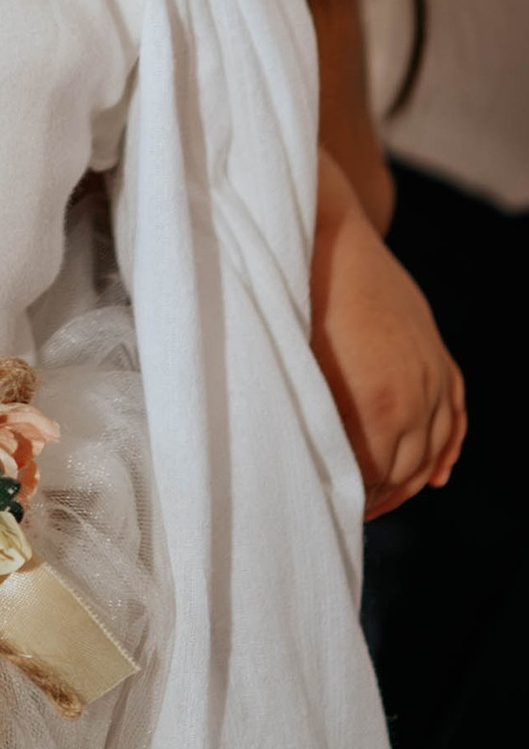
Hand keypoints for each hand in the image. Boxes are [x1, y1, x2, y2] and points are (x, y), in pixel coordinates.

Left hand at [309, 149, 464, 518]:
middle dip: (380, 496)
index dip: (354, 502)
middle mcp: (416, 393)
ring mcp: (432, 371)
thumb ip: (311, 422)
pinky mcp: (435, 351)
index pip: (375, 479)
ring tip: (381, 500)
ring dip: (411, 478)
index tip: (331, 515)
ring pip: (435, 447)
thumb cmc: (292, 301)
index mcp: (378, 405)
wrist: (325, 233)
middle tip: (350, 514)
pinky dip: (449, 447)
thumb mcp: (295, 369)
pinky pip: (455, 413)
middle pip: (407, 469)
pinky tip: (437, 474)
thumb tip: (306, 468)